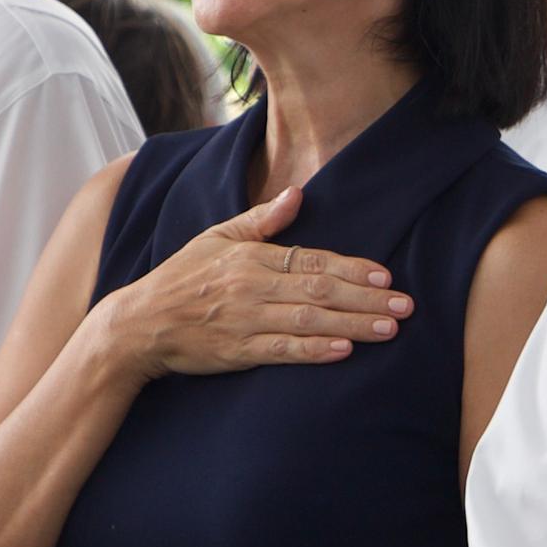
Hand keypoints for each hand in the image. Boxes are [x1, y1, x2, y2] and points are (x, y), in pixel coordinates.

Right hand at [102, 185, 410, 378]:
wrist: (140, 324)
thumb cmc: (181, 278)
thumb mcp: (216, 237)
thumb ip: (261, 220)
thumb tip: (298, 194)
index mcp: (251, 257)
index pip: (312, 260)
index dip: (352, 268)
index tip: (386, 276)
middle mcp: (252, 287)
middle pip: (319, 290)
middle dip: (366, 298)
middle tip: (406, 306)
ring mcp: (246, 321)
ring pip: (309, 320)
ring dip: (352, 324)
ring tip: (388, 329)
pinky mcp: (238, 352)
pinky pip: (283, 351)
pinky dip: (315, 350)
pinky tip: (344, 351)